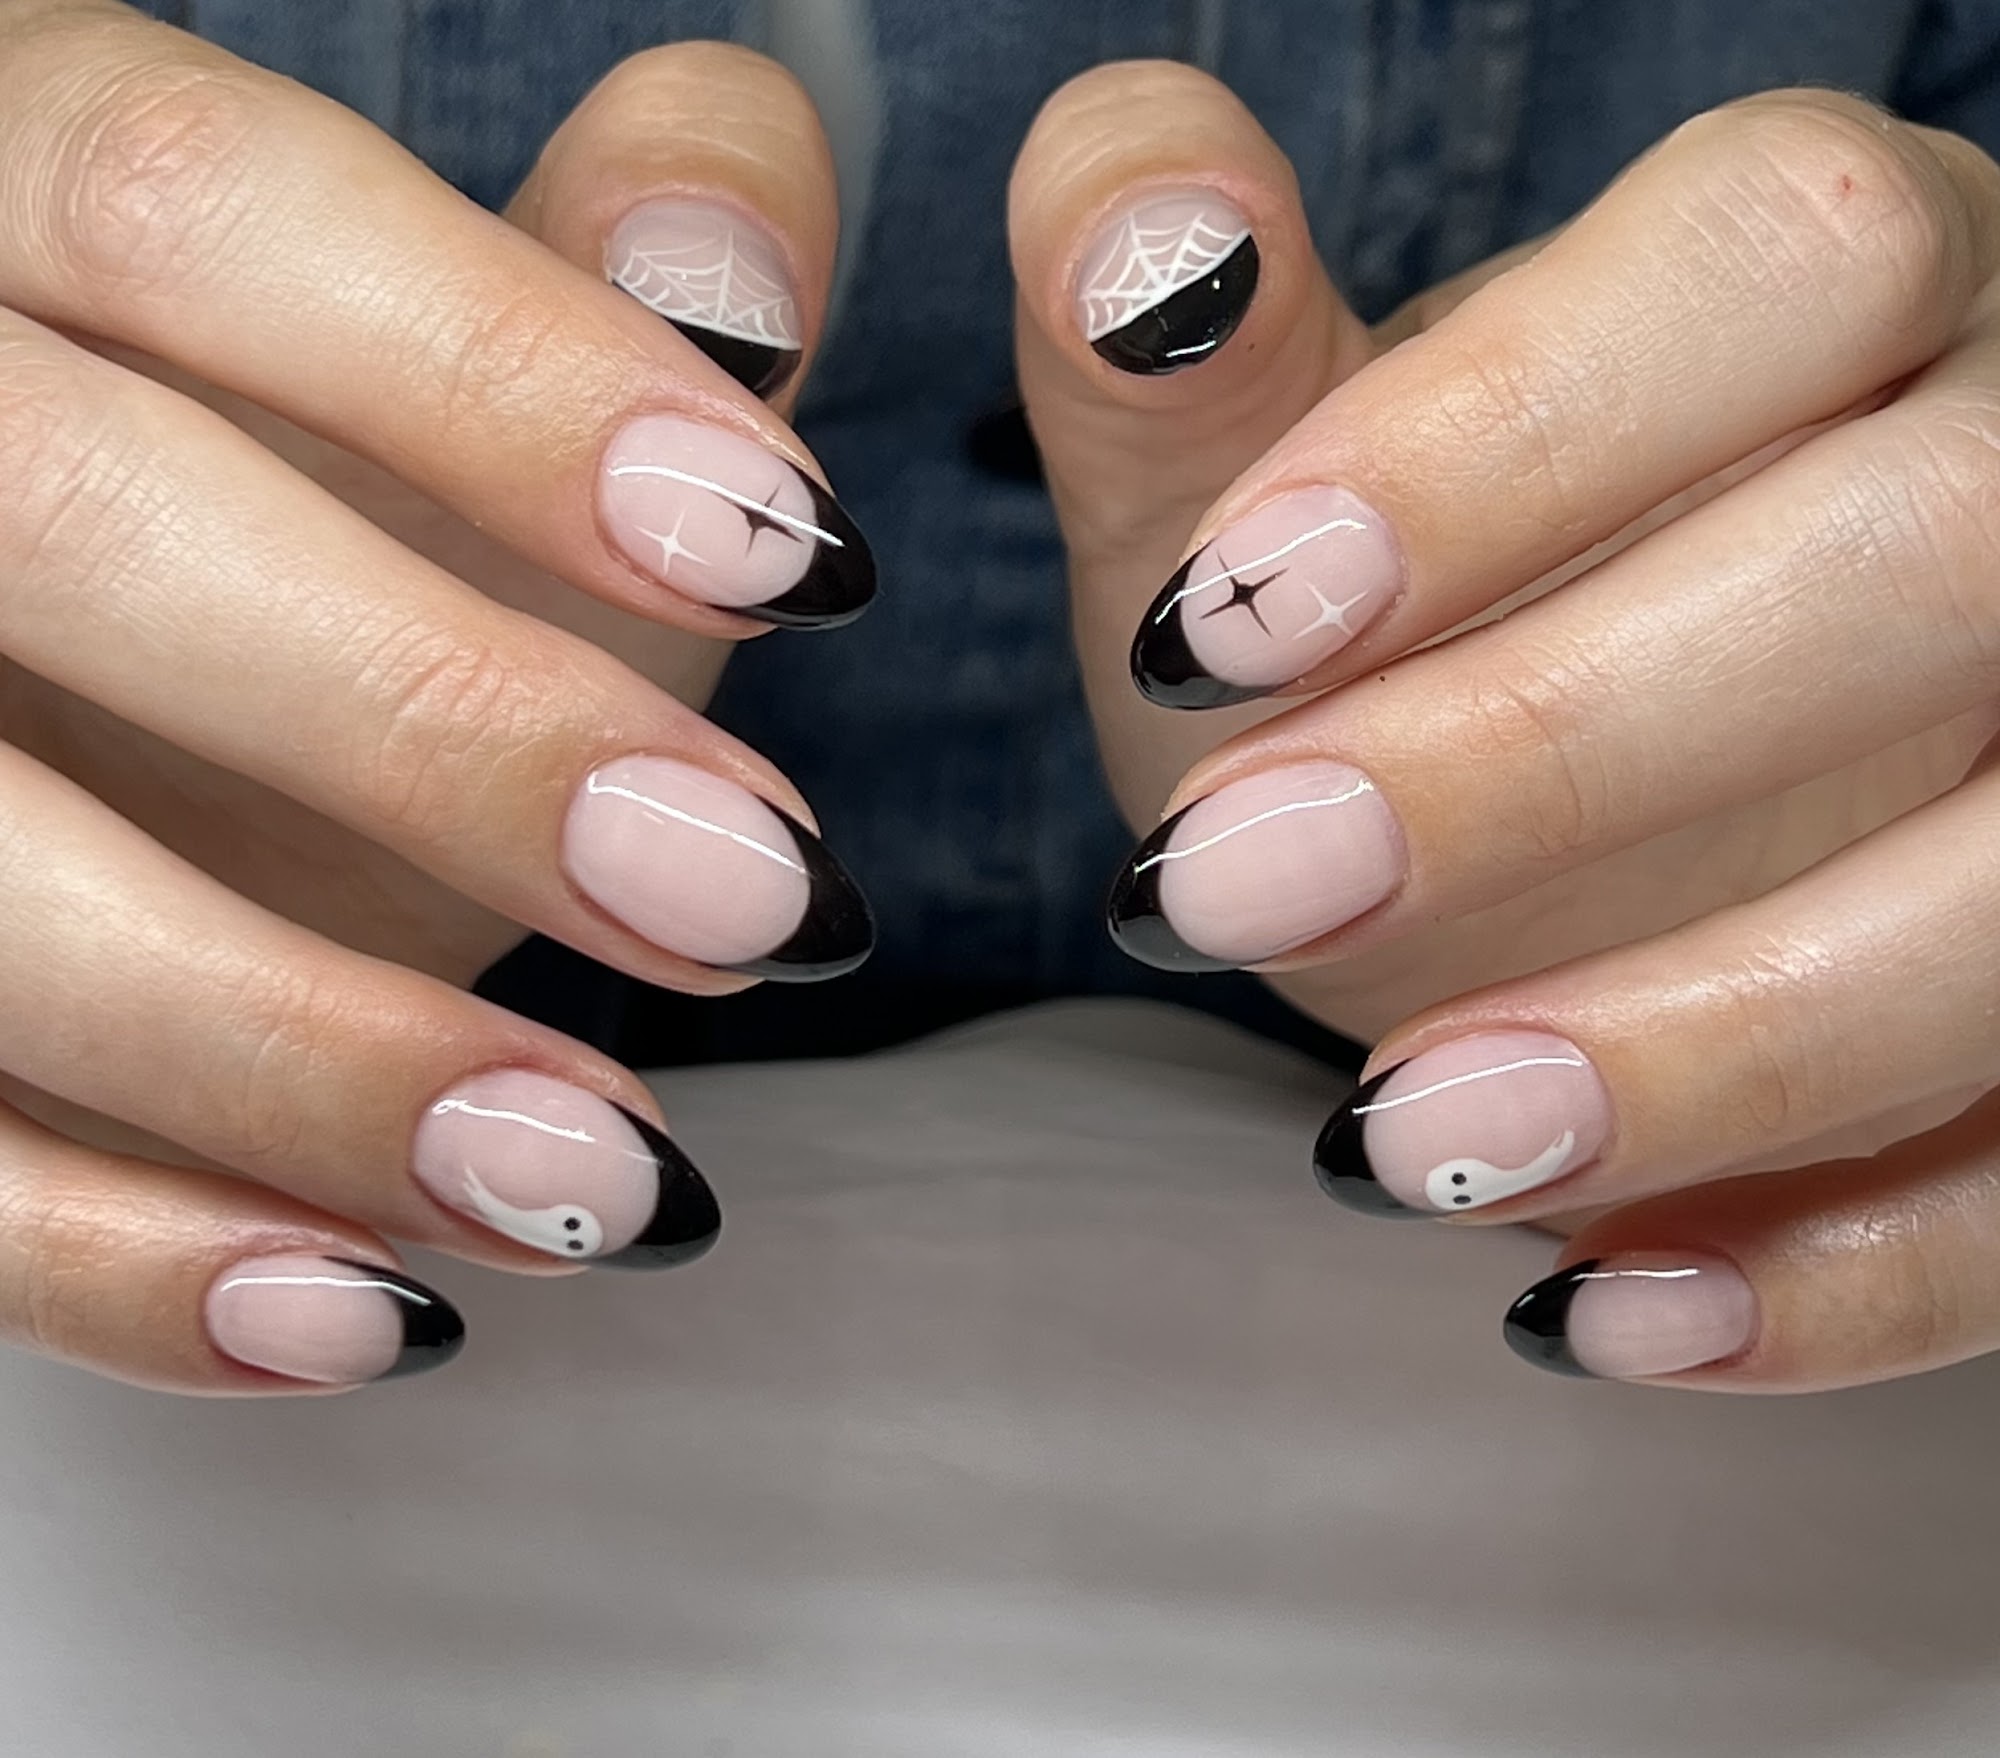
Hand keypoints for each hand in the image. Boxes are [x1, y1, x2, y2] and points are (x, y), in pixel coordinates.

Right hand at [0, 5, 866, 1392]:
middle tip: (755, 896)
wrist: (107, 698)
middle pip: (74, 525)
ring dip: (299, 1056)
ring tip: (611, 1182)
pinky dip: (117, 1262)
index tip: (798, 556)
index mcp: (10, 189)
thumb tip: (740, 234)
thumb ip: (588, 275)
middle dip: (435, 728)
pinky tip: (368, 1317)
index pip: (199, 215)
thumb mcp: (434, 387)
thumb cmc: (292, 509)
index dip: (502, 384)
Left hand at [1015, 64, 1999, 1392]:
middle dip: (1565, 750)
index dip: (1515, 437)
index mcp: (1844, 279)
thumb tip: (1115, 211)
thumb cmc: (1381, 626)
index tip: (1229, 623)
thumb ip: (1180, 357)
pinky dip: (1854, 1269)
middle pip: (1934, 561)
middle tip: (1229, 888)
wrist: (1544, 812)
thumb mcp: (1249, 500)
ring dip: (1716, 1047)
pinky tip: (1598, 1312)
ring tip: (1399, 1143)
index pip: (1784, 259)